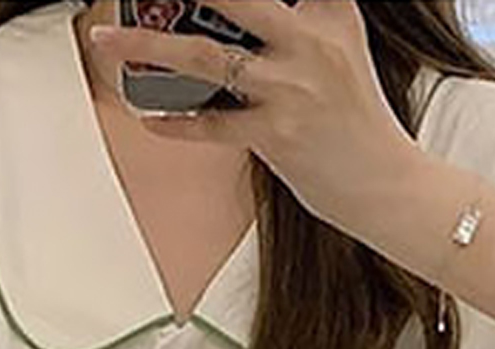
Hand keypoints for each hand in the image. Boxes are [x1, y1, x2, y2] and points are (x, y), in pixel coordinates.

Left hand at [88, 0, 430, 243]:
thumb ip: (302, 18)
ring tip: (108, 40)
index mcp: (329, 11)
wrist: (386, 184)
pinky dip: (173, 121)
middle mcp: (309, 41)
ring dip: (148, 45)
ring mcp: (290, 88)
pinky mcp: (276, 135)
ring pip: (205, 55)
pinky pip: (209, 124)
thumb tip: (235, 14)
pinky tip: (146, 115)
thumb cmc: (355, 120)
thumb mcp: (342, 47)